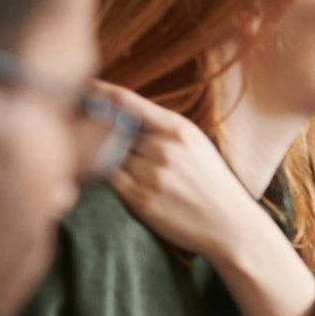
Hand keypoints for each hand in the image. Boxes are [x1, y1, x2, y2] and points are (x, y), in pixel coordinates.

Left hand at [97, 81, 280, 264]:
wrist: (232, 226)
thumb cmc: (212, 183)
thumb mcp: (196, 144)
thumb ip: (160, 127)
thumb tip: (115, 111)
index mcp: (179, 129)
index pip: (126, 102)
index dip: (98, 92)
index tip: (82, 88)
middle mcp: (164, 149)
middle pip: (112, 129)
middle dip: (102, 130)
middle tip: (92, 131)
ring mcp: (152, 176)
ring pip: (108, 155)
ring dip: (107, 156)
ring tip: (126, 165)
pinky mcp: (142, 201)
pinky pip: (110, 180)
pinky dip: (110, 177)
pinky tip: (125, 180)